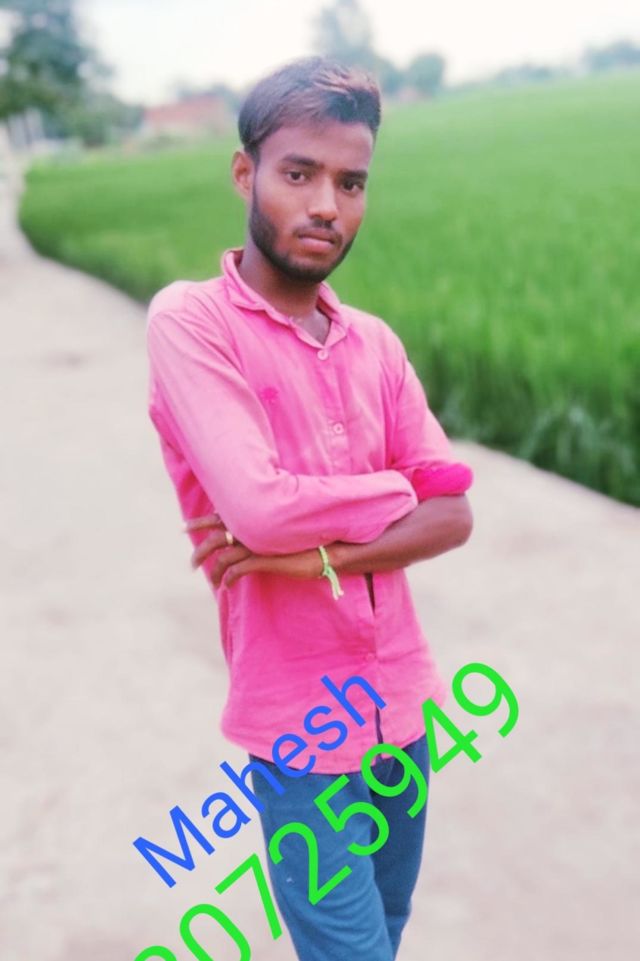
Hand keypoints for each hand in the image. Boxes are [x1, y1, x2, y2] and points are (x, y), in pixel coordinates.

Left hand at [183, 513, 325, 587]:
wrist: (327, 547)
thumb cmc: (307, 539)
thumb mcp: (280, 531)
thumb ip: (262, 530)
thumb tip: (249, 535)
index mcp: (254, 517)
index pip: (219, 516)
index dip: (200, 522)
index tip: (184, 527)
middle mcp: (252, 528)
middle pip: (215, 537)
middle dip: (200, 551)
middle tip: (192, 564)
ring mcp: (257, 543)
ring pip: (223, 557)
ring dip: (213, 571)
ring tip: (211, 581)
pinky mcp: (264, 559)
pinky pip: (238, 570)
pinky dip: (229, 579)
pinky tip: (228, 586)